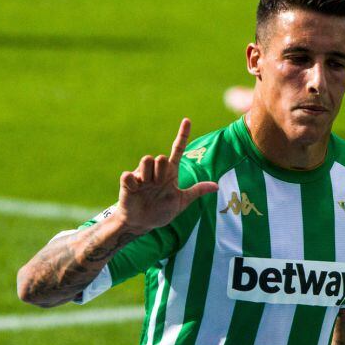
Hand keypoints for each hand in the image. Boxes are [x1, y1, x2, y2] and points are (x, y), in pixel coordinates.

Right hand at [115, 118, 218, 233]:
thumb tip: (216, 186)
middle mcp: (156, 171)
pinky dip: (133, 181)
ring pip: (147, 160)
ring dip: (149, 174)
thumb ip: (197, 191)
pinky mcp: (128, 183)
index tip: (187, 120)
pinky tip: (135, 189)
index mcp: (170, 173)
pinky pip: (129, 175)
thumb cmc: (161, 211)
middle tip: (159, 186)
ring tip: (147, 187)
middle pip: (161, 157)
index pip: (177, 149)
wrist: (142, 223)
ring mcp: (142, 176)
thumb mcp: (182, 202)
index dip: (183, 135)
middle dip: (162, 171)